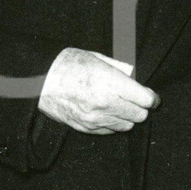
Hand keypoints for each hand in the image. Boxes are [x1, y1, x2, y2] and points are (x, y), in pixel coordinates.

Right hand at [38, 48, 158, 133]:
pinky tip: (106, 112)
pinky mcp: (85, 128)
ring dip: (127, 116)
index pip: (144, 99)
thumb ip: (119, 69)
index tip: (151, 96)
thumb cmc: (67, 64)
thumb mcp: (96, 58)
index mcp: (110, 83)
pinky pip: (109, 131)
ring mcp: (94, 119)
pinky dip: (113, 123)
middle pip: (139, 115)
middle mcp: (104, 104)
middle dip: (141, 107)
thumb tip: (134, 76)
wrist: (38, 80)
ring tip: (119, 105)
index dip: (152, 98)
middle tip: (136, 99)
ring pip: (126, 125)